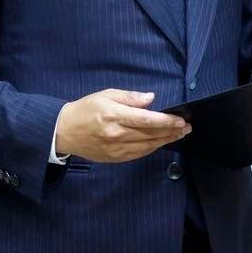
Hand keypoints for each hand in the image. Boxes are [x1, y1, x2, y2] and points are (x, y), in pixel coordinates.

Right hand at [54, 89, 189, 162]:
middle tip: (186, 128)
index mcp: (115, 116)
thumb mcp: (106, 95)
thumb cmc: (86, 109)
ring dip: (165, 141)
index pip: (146, 120)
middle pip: (150, 134)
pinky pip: (139, 154)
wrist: (64, 131)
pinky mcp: (114, 158)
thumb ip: (130, 97)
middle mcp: (117, 134)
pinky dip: (152, 148)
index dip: (166, 121)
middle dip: (171, 131)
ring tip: (179, 135)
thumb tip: (150, 99)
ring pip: (147, 146)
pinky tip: (161, 143)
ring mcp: (116, 149)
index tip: (180, 120)